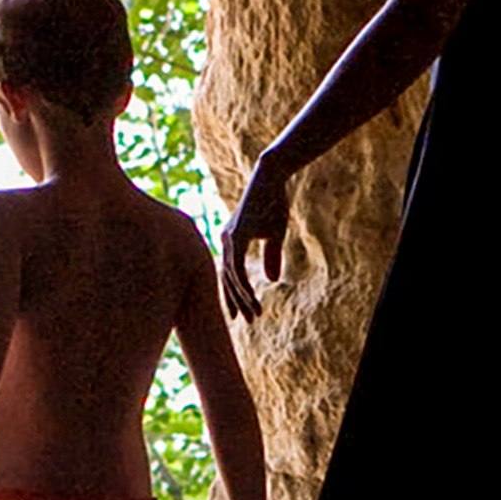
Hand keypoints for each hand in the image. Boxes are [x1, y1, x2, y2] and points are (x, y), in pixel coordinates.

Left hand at [223, 155, 295, 316]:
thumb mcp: (275, 235)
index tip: (239, 314)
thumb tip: (271, 280)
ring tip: (253, 315)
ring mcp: (229, 238)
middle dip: (236, 301)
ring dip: (243, 298)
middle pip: (226, 279)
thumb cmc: (273, 202)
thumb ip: (271, 257)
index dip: (234, 294)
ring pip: (232, 277)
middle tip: (244, 321)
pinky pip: (238, 268)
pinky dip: (245, 286)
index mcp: (231, 240)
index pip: (229, 274)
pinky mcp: (236, 236)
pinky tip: (252, 299)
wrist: (272, 178)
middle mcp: (226, 240)